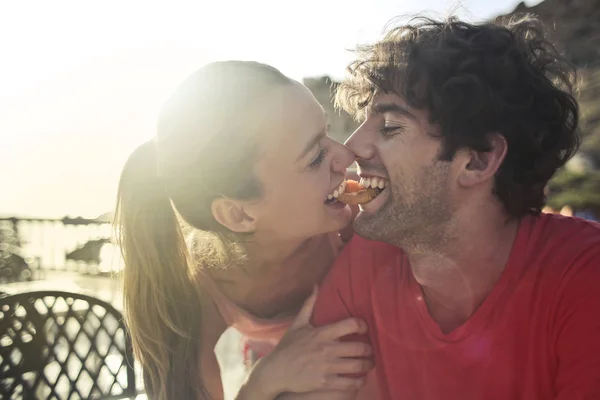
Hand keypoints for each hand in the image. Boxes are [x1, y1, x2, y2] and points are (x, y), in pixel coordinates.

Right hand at [251, 287, 372, 396]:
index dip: (362, 326)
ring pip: (358, 366)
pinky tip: (359, 379)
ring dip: (368, 365)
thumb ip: (309, 305)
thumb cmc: (287, 347)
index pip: (351, 325)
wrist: (275, 371)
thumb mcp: (297, 324)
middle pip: (360, 348)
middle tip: (371, 351)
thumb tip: (316, 286)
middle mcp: (327, 349)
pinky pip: (350, 383)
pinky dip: (359, 382)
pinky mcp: (326, 382)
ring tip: (369, 364)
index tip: (365, 329)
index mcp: (322, 333)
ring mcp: (327, 367)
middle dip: (369, 350)